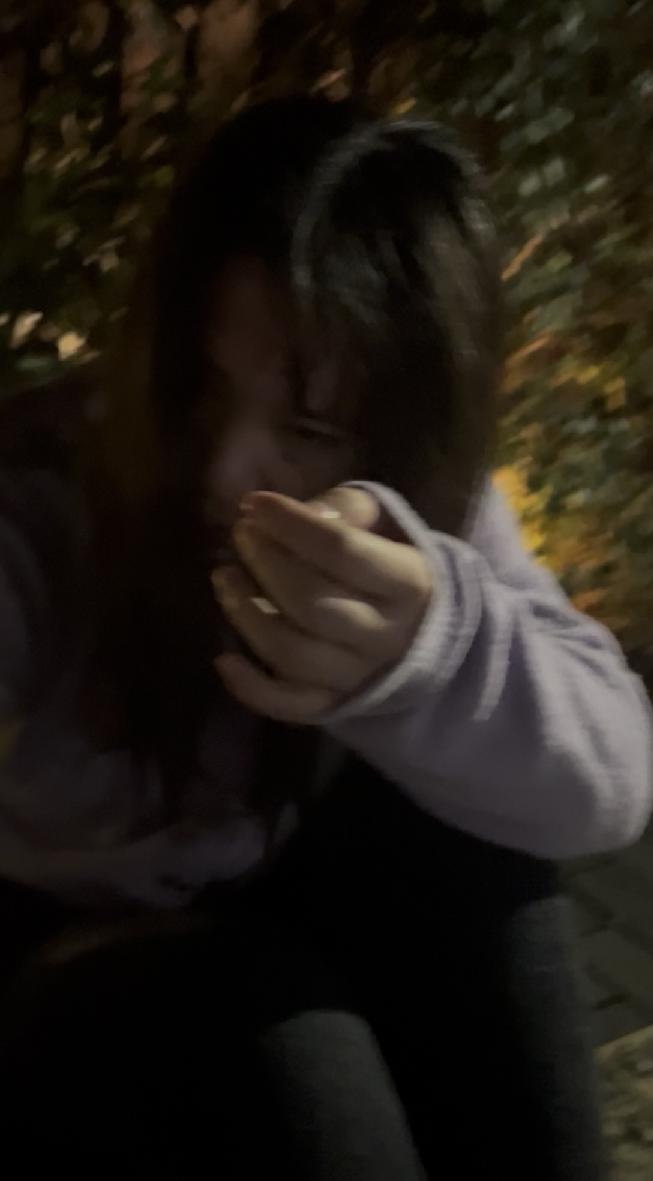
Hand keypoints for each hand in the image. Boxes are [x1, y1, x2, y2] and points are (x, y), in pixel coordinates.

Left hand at [211, 487, 432, 722]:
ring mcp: (359, 677)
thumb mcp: (382, 524)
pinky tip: (224, 659)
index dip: (292, 524)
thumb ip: (344, 510)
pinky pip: (288, 705)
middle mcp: (386, 635)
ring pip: (293, 653)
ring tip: (224, 578)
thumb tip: (300, 513)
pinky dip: (251, 687)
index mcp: (408, 583)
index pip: (343, 551)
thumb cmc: (389, 564)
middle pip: (312, 602)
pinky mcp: (334, 705)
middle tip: (241, 535)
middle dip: (266, 563)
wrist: (422, 631)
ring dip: (247, 615)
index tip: (255, 503)